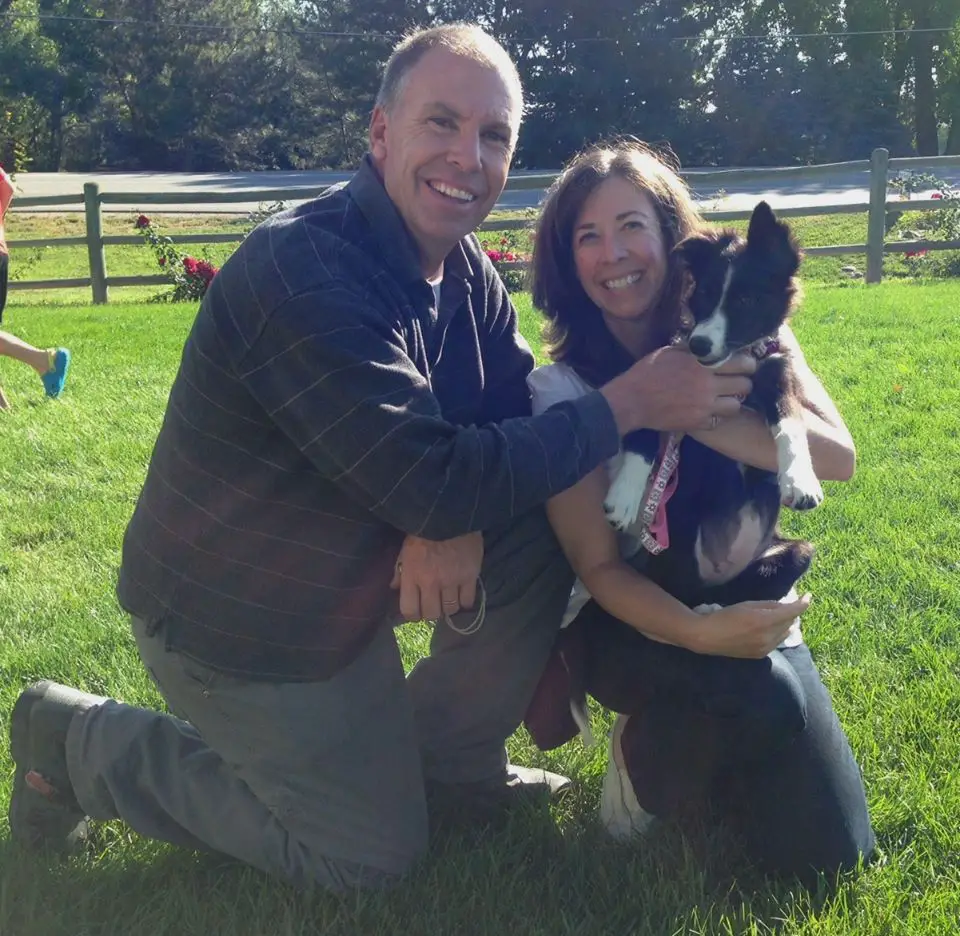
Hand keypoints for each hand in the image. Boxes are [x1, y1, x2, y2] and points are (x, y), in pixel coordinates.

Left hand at [390, 532, 483, 621]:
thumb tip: (394, 587)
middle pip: (431, 614)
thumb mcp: (405, 549)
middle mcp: (431, 582)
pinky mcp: (470, 576)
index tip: (416, 612)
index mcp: (412, 575)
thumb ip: (399, 570)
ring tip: (448, 600)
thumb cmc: (423, 531)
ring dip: (448, 607)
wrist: (449, 514)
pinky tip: (461, 595)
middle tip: (433, 605)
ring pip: (450, 610)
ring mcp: (452, 580)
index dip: (413, 615)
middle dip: (431, 612)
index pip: (409, 609)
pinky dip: (464, 601)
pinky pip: (467, 601)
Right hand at [601, 346, 755, 435]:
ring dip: (731, 401)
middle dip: (741, 382)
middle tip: (733, 381)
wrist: (631, 401)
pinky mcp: (697, 424)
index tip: (742, 365)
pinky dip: (716, 416)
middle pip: (745, 386)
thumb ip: (694, 350)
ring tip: (722, 398)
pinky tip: (707, 410)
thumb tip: (712, 345)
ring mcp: (704, 407)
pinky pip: (719, 421)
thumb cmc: (647, 372)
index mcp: (702, 365)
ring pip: (736, 406)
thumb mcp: (670, 352)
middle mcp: (707, 386)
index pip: (743, 364)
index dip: (747, 364)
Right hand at [687, 593, 811, 657]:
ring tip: (781, 617)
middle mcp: (768, 637)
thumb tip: (785, 605)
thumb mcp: (747, 605)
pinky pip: (777, 642)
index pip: (792, 612)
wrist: (707, 637)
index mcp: (764, 621)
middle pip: (790, 623)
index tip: (809, 597)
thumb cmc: (724, 616)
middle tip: (789, 605)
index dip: (803, 604)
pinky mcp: (761, 655)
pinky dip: (778, 634)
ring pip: (785, 634)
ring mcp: (766, 648)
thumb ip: (768, 605)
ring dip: (787, 624)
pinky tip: (770, 629)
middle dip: (792, 613)